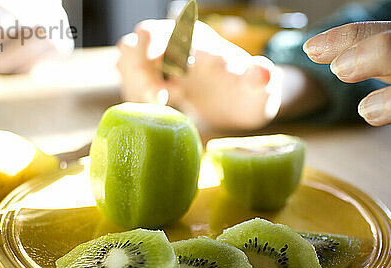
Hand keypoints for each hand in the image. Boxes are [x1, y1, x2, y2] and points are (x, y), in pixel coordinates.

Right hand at [117, 19, 281, 130]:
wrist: (242, 104)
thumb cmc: (251, 96)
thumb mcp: (261, 92)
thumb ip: (262, 80)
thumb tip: (262, 70)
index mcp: (200, 41)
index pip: (170, 33)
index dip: (158, 47)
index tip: (162, 78)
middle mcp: (176, 44)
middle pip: (138, 44)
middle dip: (140, 72)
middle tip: (159, 99)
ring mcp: (162, 61)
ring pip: (128, 61)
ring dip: (135, 85)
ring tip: (162, 105)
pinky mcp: (154, 78)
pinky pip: (130, 81)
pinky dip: (136, 96)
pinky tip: (160, 109)